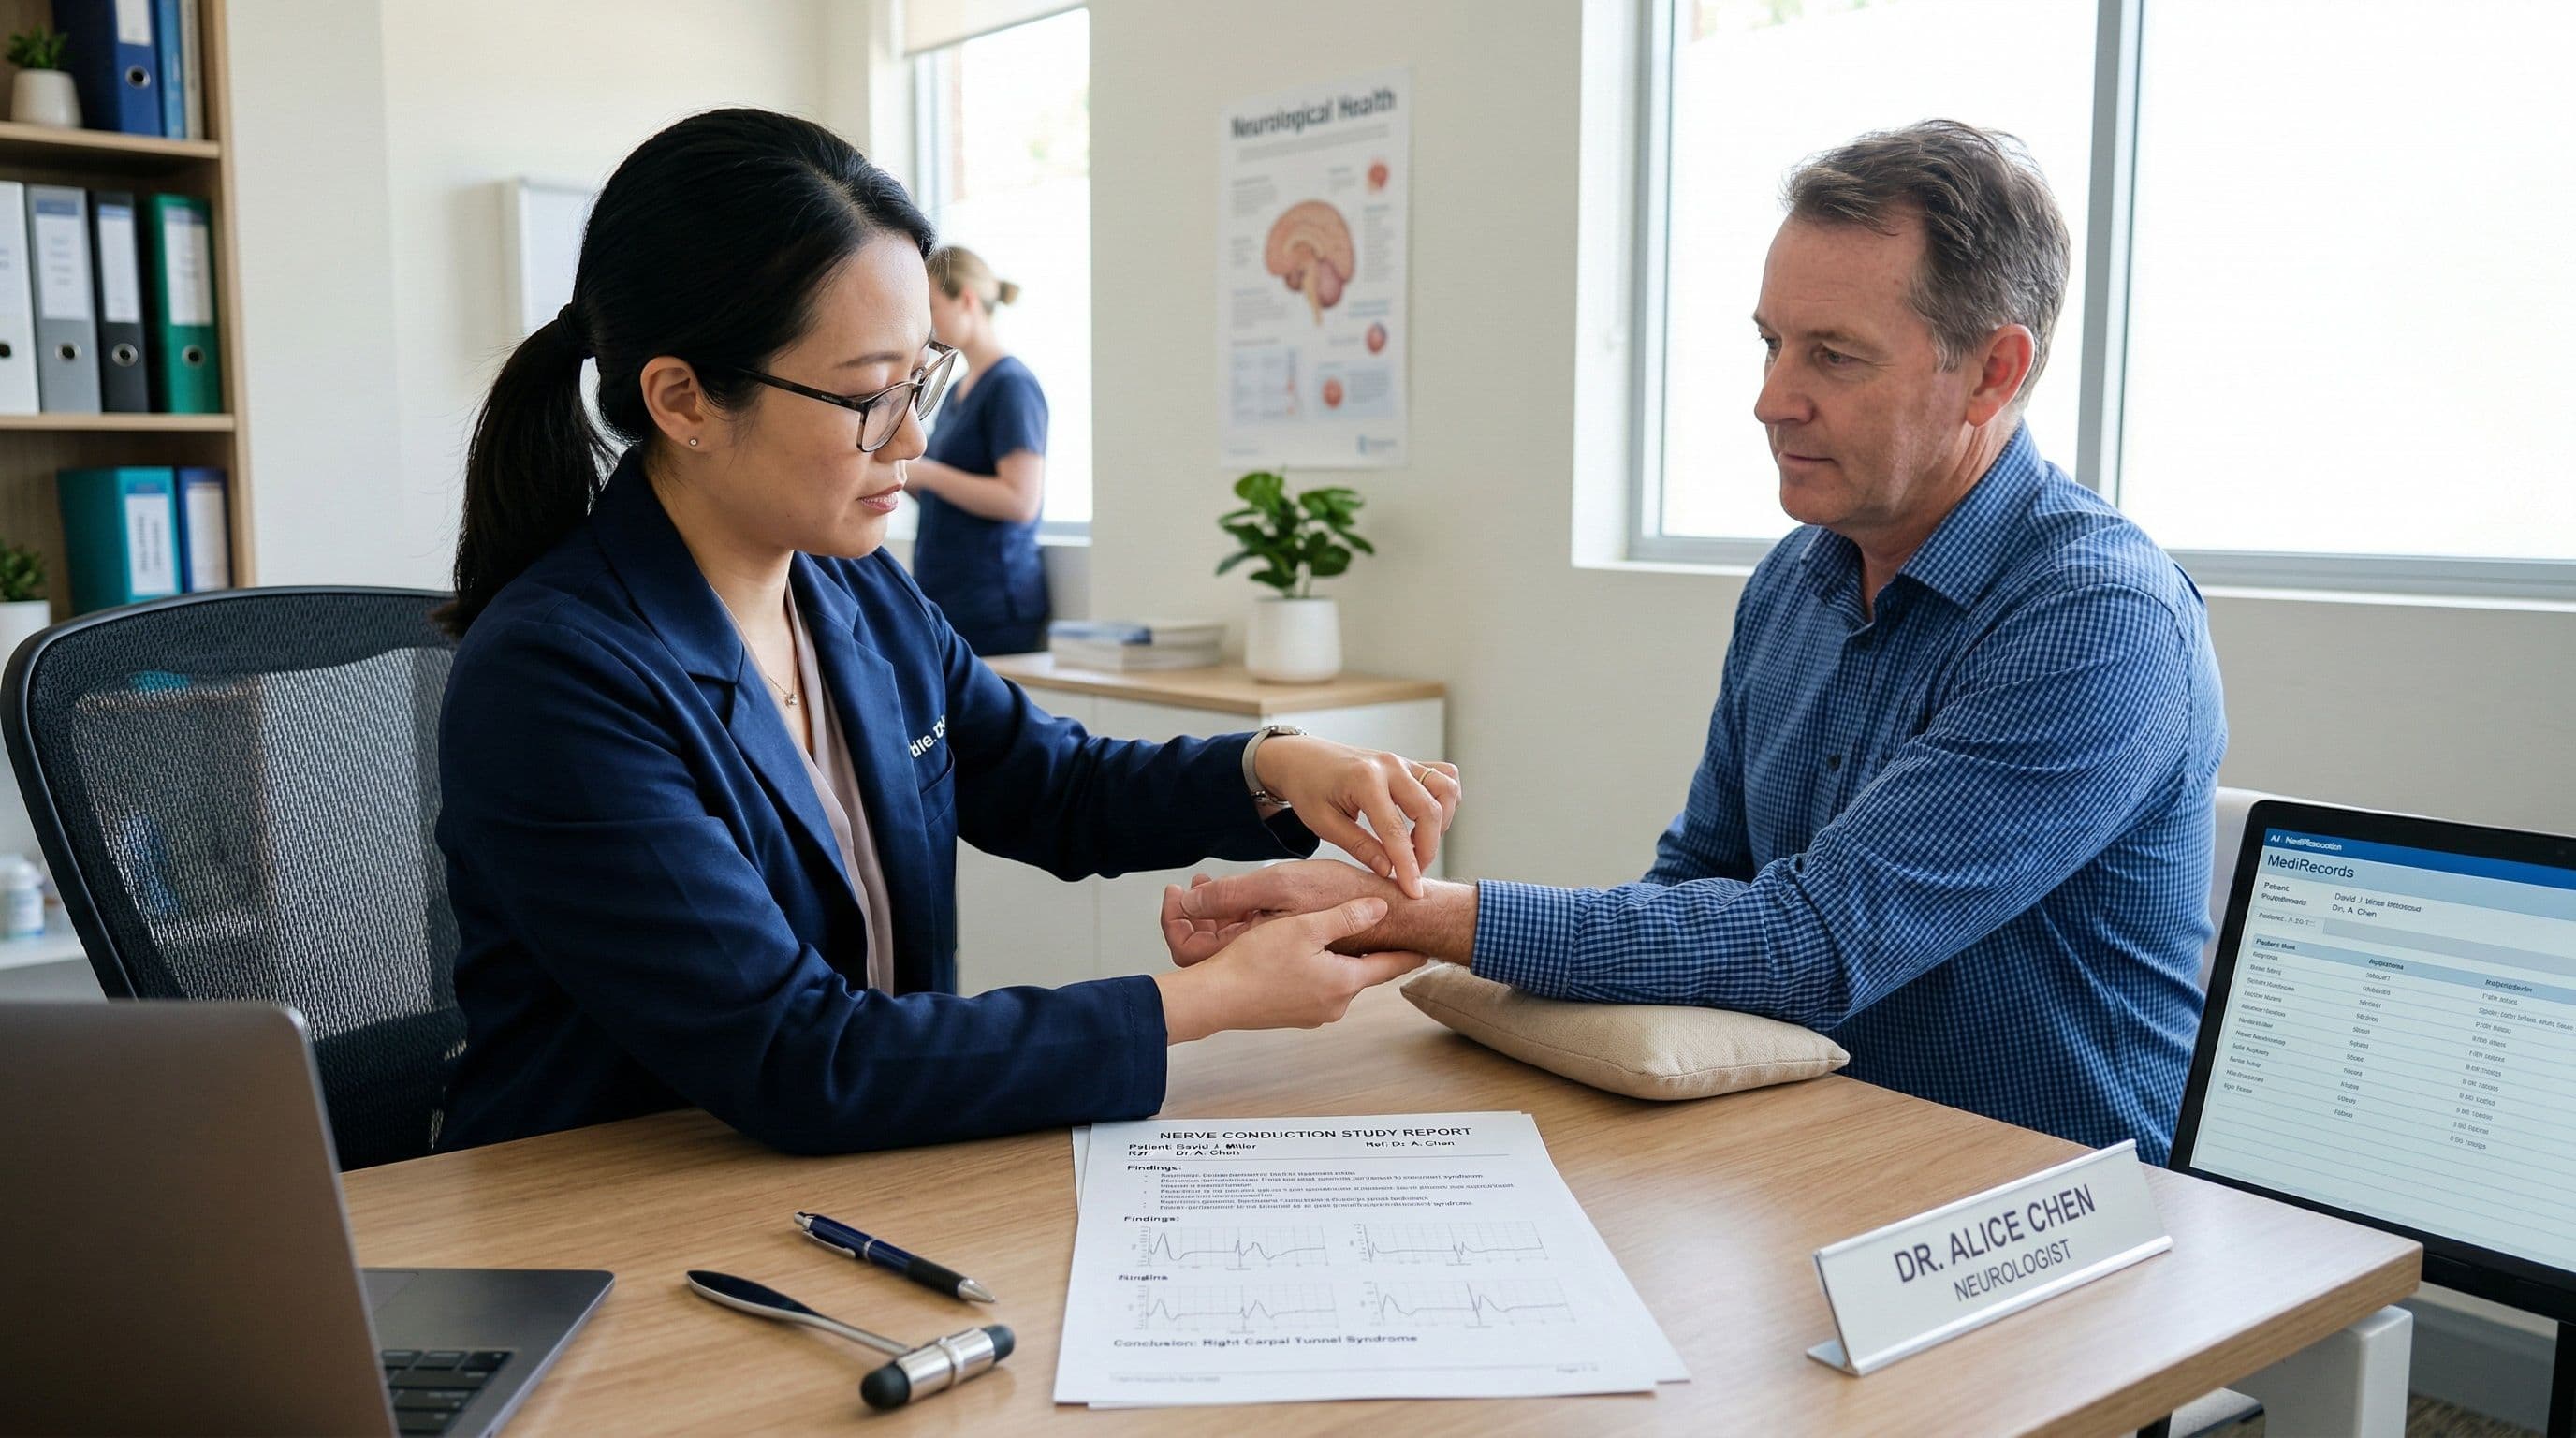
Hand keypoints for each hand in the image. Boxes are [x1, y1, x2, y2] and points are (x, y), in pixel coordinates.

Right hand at [1152, 897, 1426, 1041]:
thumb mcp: (1306, 928)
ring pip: (1338, 978)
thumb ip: (1347, 917)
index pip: (1390, 966)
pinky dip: (1318, 969)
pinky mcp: (1294, 1015)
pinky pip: (1317, 987)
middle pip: (1363, 971)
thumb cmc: (1257, 962)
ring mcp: (1314, 1014)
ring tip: (1331, 934)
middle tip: (1376, 925)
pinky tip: (1300, 954)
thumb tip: (1381, 907)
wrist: (1216, 998)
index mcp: (1344, 982)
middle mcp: (1335, 1004)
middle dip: (1367, 948)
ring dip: (1337, 958)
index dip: (1410, 953)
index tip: (1430, 946)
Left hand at [1252, 735, 1460, 896]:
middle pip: (1429, 810)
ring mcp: (1402, 761)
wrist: (1301, 758)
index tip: (1414, 892)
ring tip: (1418, 844)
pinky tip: (1427, 820)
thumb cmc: (1307, 789)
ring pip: (1446, 789)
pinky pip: (1444, 776)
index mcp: (1364, 780)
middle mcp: (1390, 766)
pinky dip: (1445, 799)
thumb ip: (1359, 846)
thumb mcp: (1323, 823)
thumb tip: (1389, 871)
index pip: (1395, 831)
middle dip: (1428, 848)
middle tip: (1412, 872)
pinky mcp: (1409, 763)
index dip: (1408, 866)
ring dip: (1441, 822)